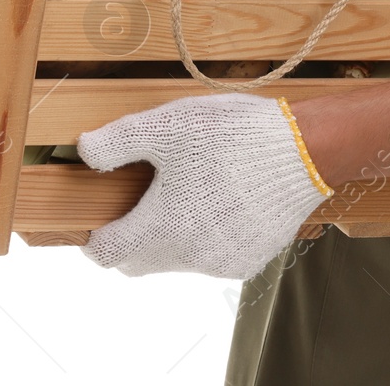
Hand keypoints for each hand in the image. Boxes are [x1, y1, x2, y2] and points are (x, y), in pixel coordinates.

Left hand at [76, 93, 333, 278]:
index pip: (108, 254)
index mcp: (162, 226)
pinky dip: (206, 239)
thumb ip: (119, 141)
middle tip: (141, 201)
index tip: (99, 220)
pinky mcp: (249, 262)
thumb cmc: (234, 136)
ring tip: (189, 194)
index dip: (95, 239)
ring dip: (172, 237)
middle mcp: (188, 255)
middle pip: (140, 262)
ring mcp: (220, 263)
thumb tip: (86, 152)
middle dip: (132, 238)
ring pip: (177, 260)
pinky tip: (222, 205)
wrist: (303, 152)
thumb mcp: (168, 125)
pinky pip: (211, 259)